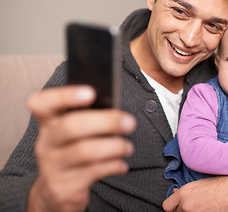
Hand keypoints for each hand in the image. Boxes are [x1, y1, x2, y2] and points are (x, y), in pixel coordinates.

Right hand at [26, 85, 135, 211]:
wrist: (56, 192)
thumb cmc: (73, 151)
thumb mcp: (74, 133)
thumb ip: (89, 119)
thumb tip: (118, 113)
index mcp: (48, 122)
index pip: (42, 103)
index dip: (65, 96)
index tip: (91, 92)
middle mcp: (46, 142)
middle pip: (71, 126)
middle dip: (105, 122)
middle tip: (129, 122)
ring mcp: (52, 166)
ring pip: (84, 151)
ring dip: (114, 147)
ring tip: (128, 147)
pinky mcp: (63, 187)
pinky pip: (92, 172)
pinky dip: (113, 166)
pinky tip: (122, 164)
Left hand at [162, 176, 227, 211]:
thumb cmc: (220, 185)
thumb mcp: (199, 183)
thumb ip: (184, 191)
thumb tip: (175, 193)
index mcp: (183, 193)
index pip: (166, 206)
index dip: (172, 207)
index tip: (178, 207)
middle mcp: (186, 206)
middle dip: (182, 211)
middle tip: (193, 207)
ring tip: (201, 209)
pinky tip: (207, 210)